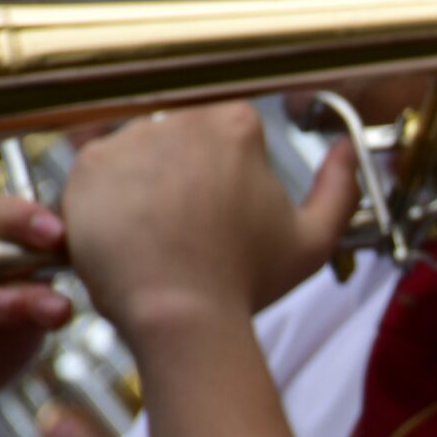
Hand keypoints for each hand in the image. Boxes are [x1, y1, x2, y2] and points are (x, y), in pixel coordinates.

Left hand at [59, 102, 357, 346]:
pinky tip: (128, 232)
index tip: (223, 203)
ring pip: (139, 151)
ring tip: (157, 233)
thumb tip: (346, 150)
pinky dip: (109, 199)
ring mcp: (131, 139)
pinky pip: (97, 170)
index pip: (228, 130)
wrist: (181, 316)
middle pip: (180, 136)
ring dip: (145, 183)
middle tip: (188, 224)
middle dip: (183, 173)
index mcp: (237, 127)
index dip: (226, 171)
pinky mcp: (90, 164)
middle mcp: (182, 120)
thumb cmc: (245, 283)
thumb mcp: (313, 241)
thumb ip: (339, 188)